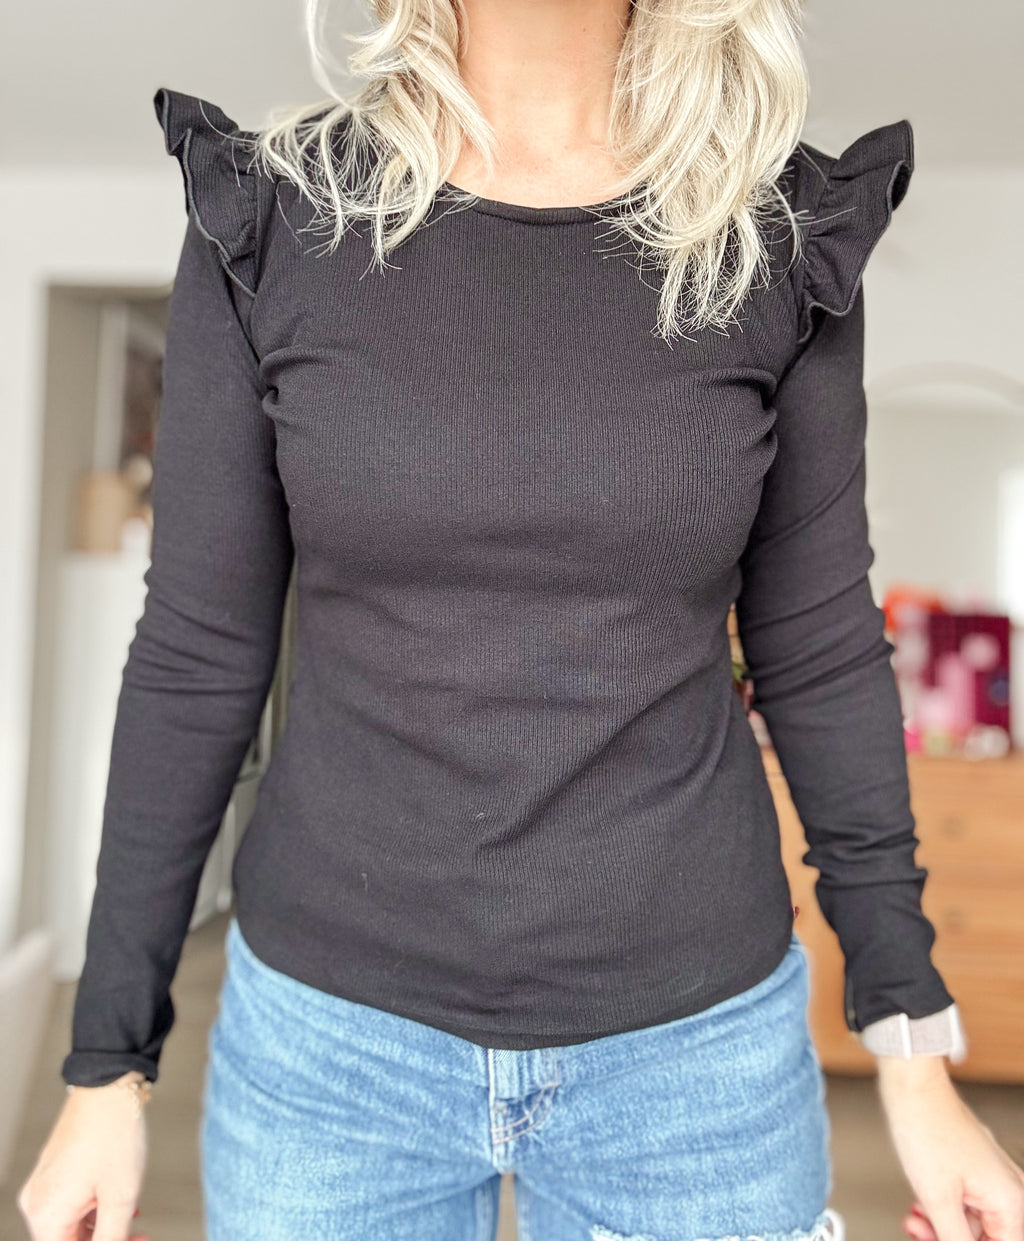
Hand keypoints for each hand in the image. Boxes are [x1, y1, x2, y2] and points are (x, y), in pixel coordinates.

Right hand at [17, 1071, 150, 1240]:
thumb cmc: (114, 1135)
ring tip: (135, 1222)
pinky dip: (95, 1210)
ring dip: (102, 1229)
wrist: (109, 1085)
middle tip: (141, 1237)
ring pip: (70, 1225)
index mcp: (46, 1215)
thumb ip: (111, 1239)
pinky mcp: (54, 1170)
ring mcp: (44, 1185)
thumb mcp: (120, 1197)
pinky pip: (70, 1204)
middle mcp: (37, 1203)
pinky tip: (122, 1206)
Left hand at [876, 1055, 1023, 1240]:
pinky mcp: (973, 1170)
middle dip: (949, 1239)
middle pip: (987, 1239)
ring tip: (916, 1220)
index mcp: (1011, 1201)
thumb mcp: (939, 1201)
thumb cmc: (926, 1128)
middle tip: (922, 1235)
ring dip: (941, 1227)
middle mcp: (1008, 1190)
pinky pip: (964, 1204)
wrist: (910, 1088)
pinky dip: (942, 1209)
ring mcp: (991, 1178)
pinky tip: (920, 1208)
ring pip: (972, 1224)